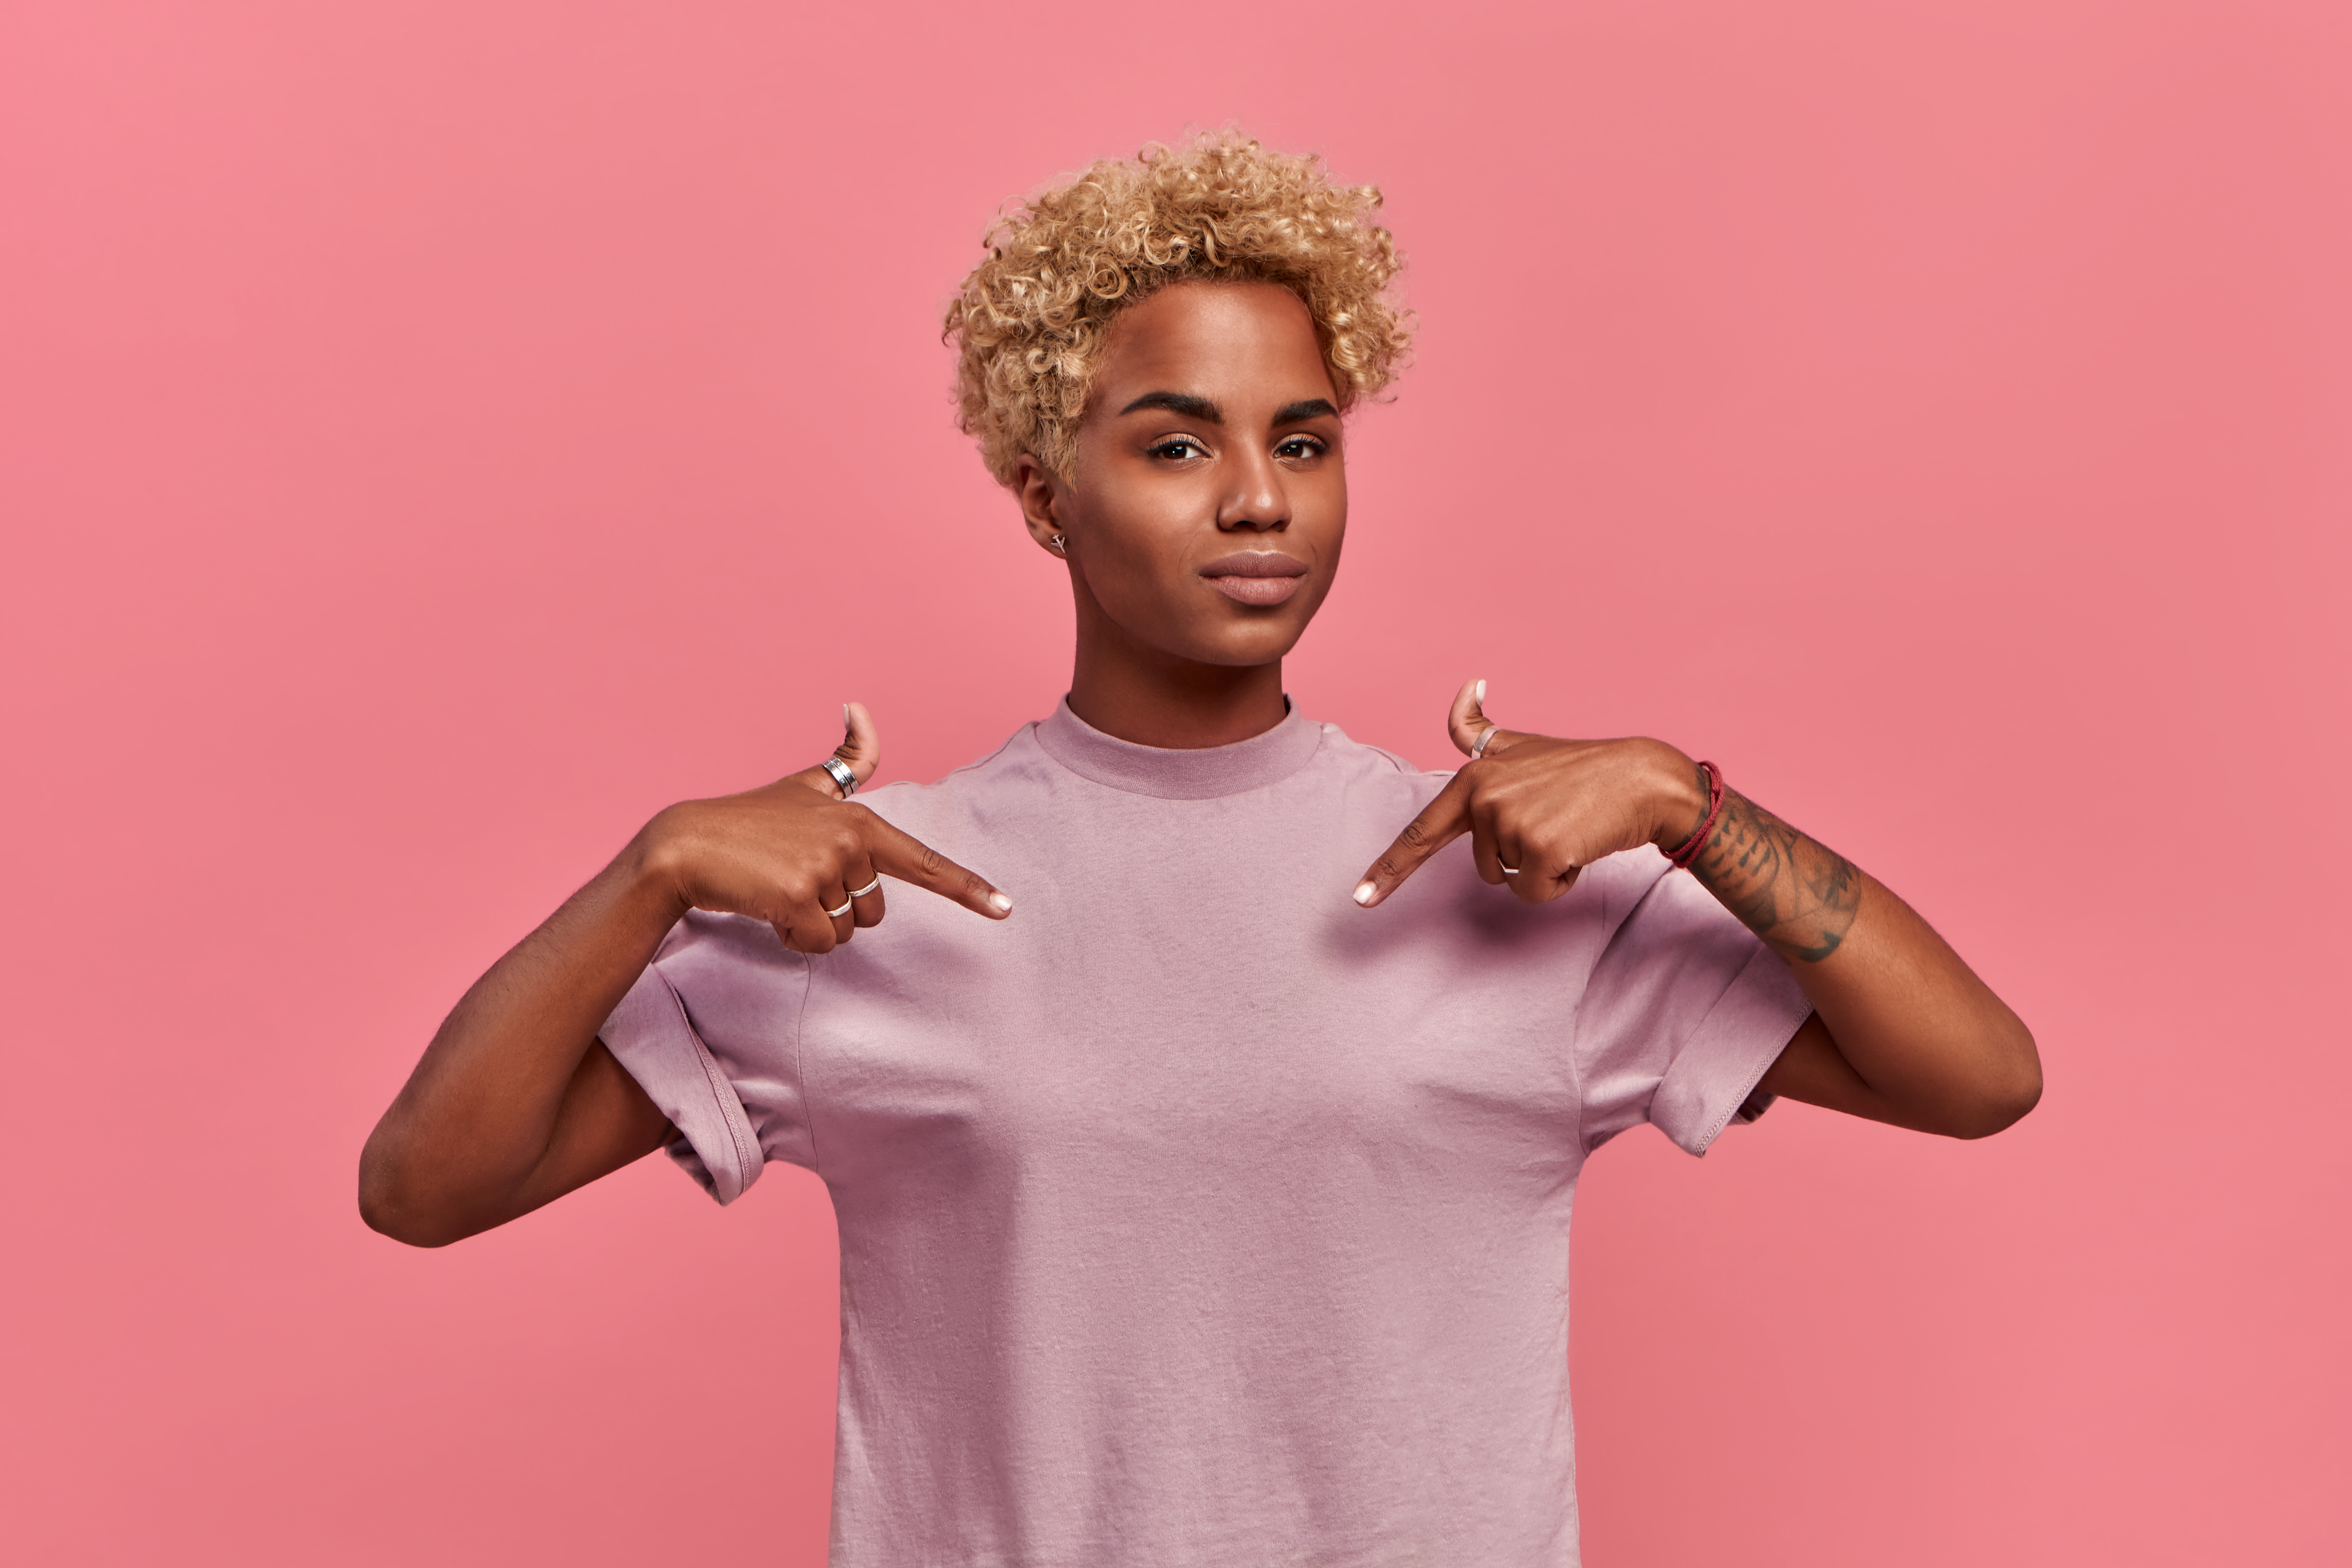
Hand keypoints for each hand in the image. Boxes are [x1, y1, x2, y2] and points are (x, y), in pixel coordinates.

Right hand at [642, 702, 1011, 952]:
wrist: (686, 845)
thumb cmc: (748, 822)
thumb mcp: (803, 786)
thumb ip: (845, 761)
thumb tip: (860, 706)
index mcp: (861, 820)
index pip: (924, 860)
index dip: (968, 888)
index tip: (1006, 910)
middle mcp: (851, 842)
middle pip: (873, 912)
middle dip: (836, 908)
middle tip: (794, 880)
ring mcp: (826, 869)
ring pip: (843, 932)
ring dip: (812, 923)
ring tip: (778, 890)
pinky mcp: (800, 896)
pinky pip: (817, 942)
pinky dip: (792, 936)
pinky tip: (767, 906)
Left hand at [1353, 679, 1704, 908]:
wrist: (1642, 779)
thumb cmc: (1581, 768)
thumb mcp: (1520, 744)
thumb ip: (1479, 729)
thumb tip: (1466, 686)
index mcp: (1472, 779)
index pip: (1420, 832)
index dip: (1388, 870)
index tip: (1359, 901)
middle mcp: (1484, 798)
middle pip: (1485, 867)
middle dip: (1520, 857)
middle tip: (1553, 822)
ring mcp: (1510, 822)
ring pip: (1511, 882)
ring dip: (1543, 868)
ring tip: (1567, 830)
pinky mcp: (1540, 848)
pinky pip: (1536, 893)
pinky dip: (1561, 880)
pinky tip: (1579, 846)